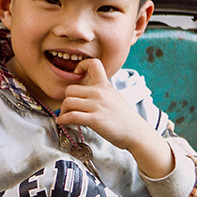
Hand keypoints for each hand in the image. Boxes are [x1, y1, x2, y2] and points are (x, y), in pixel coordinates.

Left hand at [56, 59, 174, 177]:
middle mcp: (99, 93)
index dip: (81, 65)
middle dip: (66, 99)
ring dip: (63, 111)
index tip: (76, 73)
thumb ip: (100, 92)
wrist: (135, 132)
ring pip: (68, 102)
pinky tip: (62, 122)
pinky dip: (62, 119)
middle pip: (70, 89)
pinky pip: (71, 116)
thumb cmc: (123, 117)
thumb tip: (84, 94)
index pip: (93, 64)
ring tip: (65, 116)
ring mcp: (96, 105)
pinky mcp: (94, 119)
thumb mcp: (113, 96)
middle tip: (68, 108)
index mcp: (105, 85)